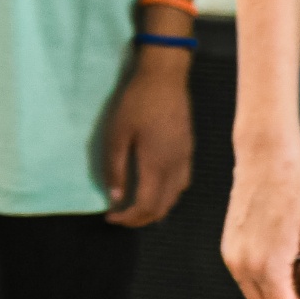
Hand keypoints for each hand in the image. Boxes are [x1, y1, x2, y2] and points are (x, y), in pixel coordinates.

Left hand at [100, 54, 195, 228]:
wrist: (165, 79)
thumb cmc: (136, 104)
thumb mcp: (117, 134)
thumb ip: (115, 167)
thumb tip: (115, 197)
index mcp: (157, 166)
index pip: (146, 207)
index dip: (128, 218)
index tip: (110, 216)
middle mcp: (176, 168)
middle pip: (163, 208)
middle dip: (141, 219)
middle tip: (120, 216)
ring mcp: (186, 160)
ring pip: (174, 198)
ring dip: (155, 209)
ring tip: (133, 206)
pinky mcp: (189, 152)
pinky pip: (181, 185)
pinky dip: (167, 196)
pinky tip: (154, 187)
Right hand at [222, 140, 299, 298]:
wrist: (267, 156)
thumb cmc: (298, 191)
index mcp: (266, 265)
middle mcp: (242, 265)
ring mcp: (231, 255)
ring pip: (255, 297)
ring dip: (278, 294)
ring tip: (297, 265)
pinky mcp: (228, 245)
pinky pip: (246, 279)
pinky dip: (265, 279)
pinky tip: (282, 254)